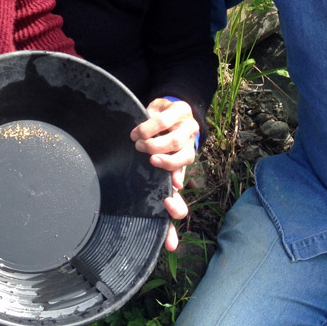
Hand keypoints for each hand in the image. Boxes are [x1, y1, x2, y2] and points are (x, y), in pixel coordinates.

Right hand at [131, 98, 199, 251]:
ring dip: (154, 144)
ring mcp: (187, 127)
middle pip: (184, 158)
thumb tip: (164, 217)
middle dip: (166, 162)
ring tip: (138, 143)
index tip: (168, 208)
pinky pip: (164, 121)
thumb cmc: (160, 138)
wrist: (168, 108)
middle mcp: (189, 146)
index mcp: (182, 164)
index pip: (182, 187)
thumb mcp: (159, 161)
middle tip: (150, 160)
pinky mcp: (179, 109)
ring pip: (175, 140)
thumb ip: (160, 183)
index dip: (177, 203)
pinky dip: (148, 128)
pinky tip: (137, 131)